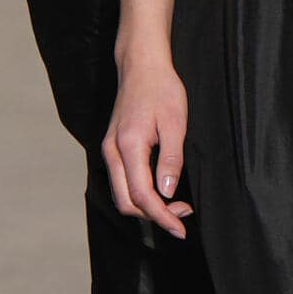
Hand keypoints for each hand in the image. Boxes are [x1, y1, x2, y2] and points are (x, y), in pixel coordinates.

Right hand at [103, 55, 192, 237]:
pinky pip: (121, 182)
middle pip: (126, 202)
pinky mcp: (113, 148)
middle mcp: (112, 151)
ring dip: (146, 207)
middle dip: (154, 216)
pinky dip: (139, 195)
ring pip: (121, 194)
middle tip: (183, 216)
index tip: (181, 228)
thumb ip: (171, 159)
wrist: (141, 65)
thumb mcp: (175, 123)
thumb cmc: (161, 89)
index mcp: (128, 146)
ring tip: (175, 206)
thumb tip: (167, 193)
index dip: (162, 216)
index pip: (142, 195)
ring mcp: (109, 150)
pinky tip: (160, 192)